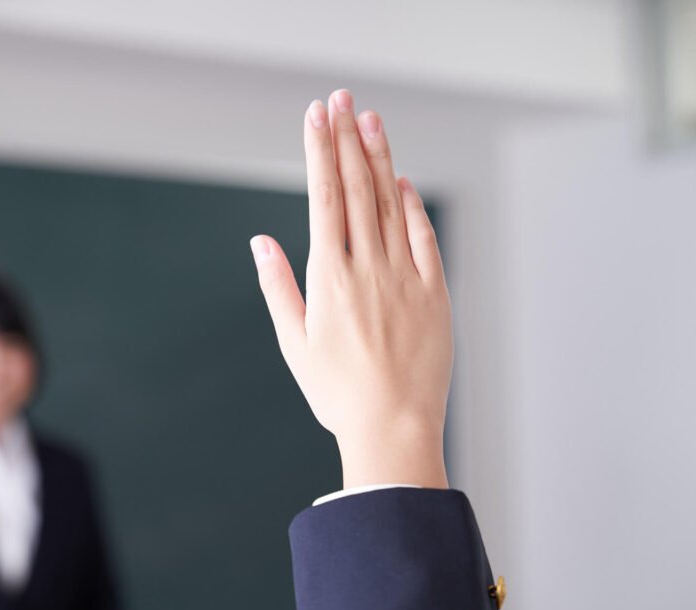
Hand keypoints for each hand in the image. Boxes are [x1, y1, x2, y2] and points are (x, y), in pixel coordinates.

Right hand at [250, 89, 451, 489]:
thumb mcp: (293, 342)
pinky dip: (414, 206)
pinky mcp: (435, 292)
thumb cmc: (336, 392)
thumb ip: (278, 286)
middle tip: (342, 98)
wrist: (393, 426)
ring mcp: (405, 277)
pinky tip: (404, 181)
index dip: (319, 150)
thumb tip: (260, 242)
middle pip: (358, 187)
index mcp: (329, 277)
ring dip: (380, 158)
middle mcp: (368, 267)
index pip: (324, 196)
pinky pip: (424, 238)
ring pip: (392, 203)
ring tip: (371, 120)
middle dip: (347, 138)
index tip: (316, 115)